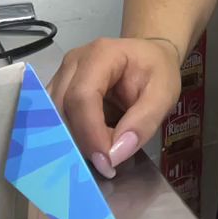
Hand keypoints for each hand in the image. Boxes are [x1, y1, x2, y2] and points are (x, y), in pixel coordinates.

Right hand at [49, 37, 181, 178]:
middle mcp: (75, 61)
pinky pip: (53, 120)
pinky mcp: (58, 90)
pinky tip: (87, 150)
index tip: (107, 162)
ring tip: (98, 158)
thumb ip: (144, 122)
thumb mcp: (165, 94)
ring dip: (72, 142)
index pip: (82, 96)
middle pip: (62, 108)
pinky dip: (68, 139)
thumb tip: (115, 155)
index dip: (90, 133)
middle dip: (81, 142)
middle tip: (105, 164)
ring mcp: (62, 75)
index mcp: (102, 54)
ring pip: (52, 117)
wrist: (150, 58)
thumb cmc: (158, 72)